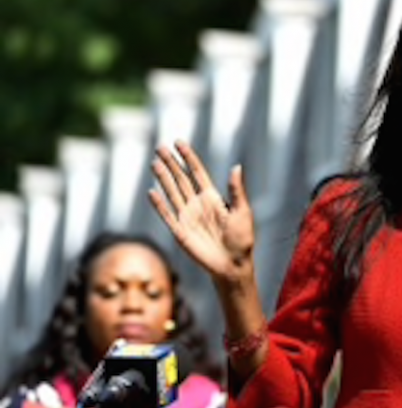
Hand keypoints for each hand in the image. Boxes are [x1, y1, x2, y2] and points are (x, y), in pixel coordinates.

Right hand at [148, 142, 254, 285]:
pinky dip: (160, 204)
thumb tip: (237, 166)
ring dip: (163, 178)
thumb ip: (236, 190)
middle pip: (181, 179)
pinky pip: (167, 215)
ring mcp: (187, 217)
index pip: (197, 173)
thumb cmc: (242, 239)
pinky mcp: (180, 231)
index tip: (179, 143)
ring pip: (172, 193)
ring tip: (155, 163)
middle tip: (160, 147)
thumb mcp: (243, 212)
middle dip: (171, 163)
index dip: (188, 158)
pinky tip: (152, 192)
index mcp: (213, 198)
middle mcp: (197, 204)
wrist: (233, 264)